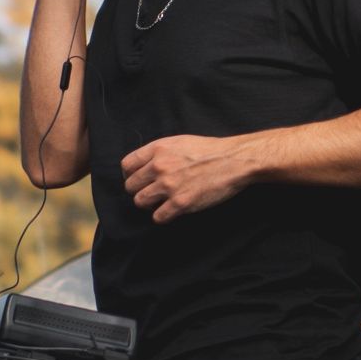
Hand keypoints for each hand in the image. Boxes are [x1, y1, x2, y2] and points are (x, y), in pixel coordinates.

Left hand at [121, 132, 258, 220]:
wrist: (233, 161)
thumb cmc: (209, 150)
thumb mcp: (179, 142)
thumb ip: (159, 153)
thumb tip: (144, 166)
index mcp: (158, 149)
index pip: (127, 165)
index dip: (130, 175)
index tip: (138, 180)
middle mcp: (159, 166)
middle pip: (130, 186)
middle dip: (138, 191)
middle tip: (150, 193)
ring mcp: (169, 186)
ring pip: (140, 202)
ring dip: (148, 205)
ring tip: (159, 203)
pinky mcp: (180, 203)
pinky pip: (158, 217)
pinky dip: (162, 216)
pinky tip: (171, 211)